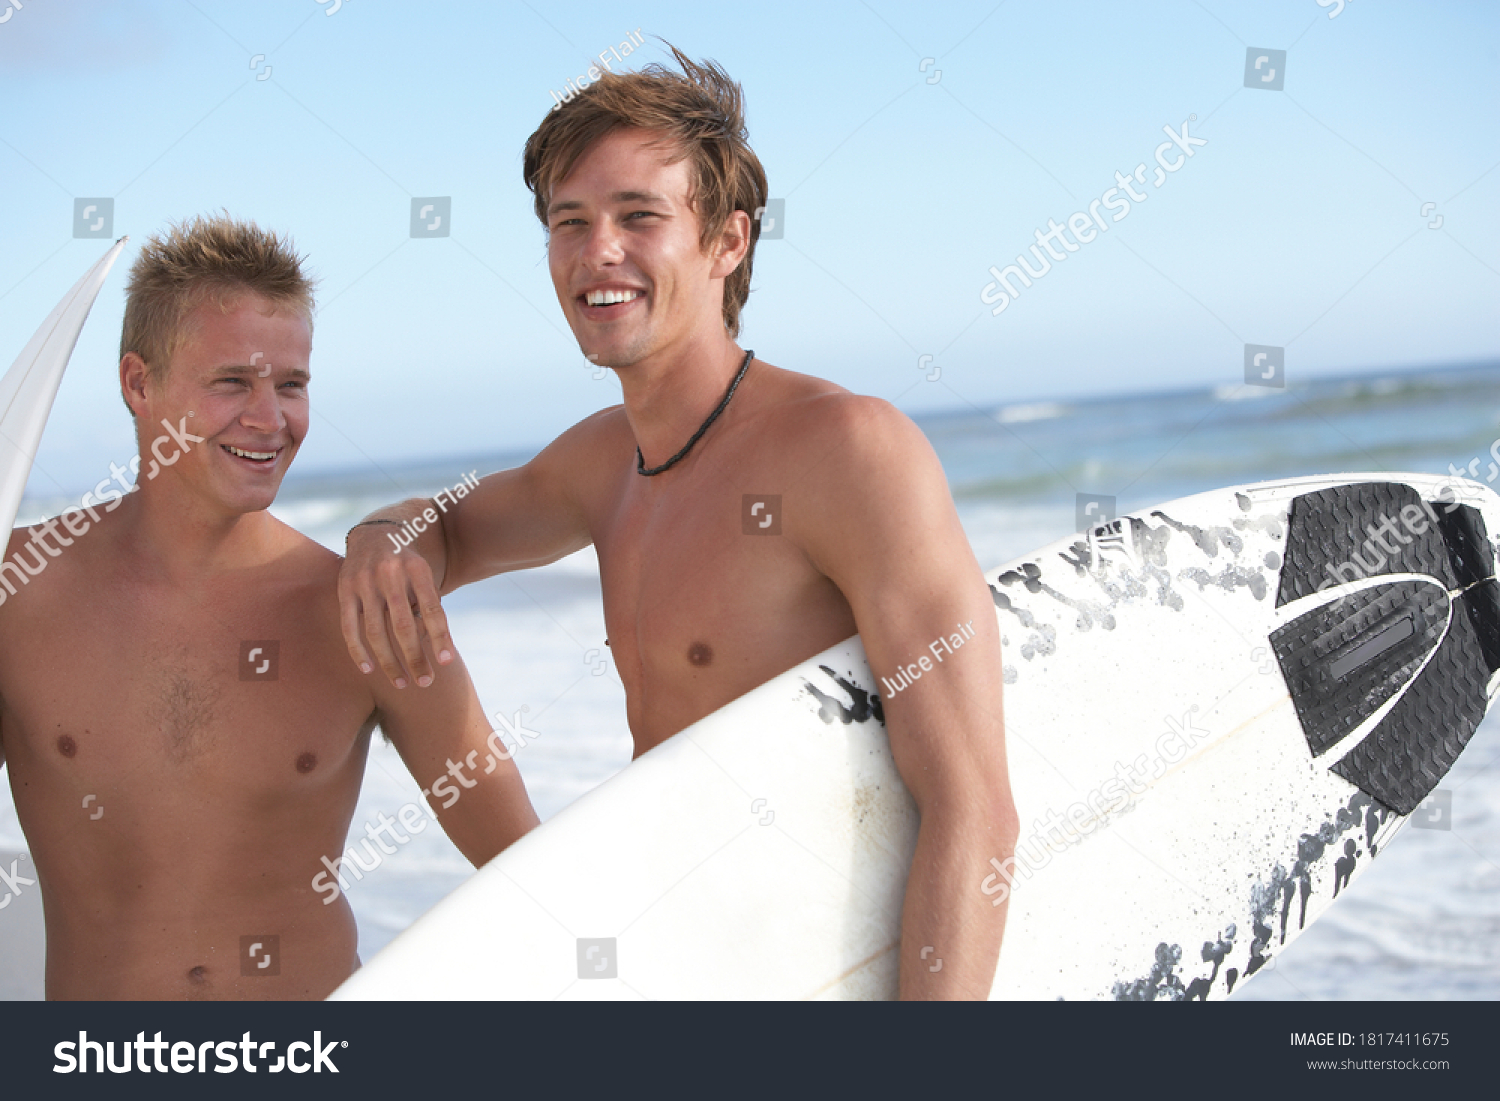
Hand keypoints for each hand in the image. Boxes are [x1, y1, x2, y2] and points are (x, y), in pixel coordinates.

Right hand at [339, 521, 455, 687]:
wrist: (376, 534)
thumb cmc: (408, 567)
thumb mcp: (424, 576)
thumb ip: (428, 606)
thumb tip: (434, 649)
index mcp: (417, 568)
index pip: (432, 608)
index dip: (440, 636)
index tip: (447, 661)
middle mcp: (390, 572)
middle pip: (404, 625)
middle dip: (416, 657)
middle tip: (426, 682)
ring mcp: (364, 581)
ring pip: (377, 632)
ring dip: (390, 662)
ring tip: (403, 683)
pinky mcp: (344, 588)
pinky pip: (350, 627)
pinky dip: (359, 651)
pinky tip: (369, 670)